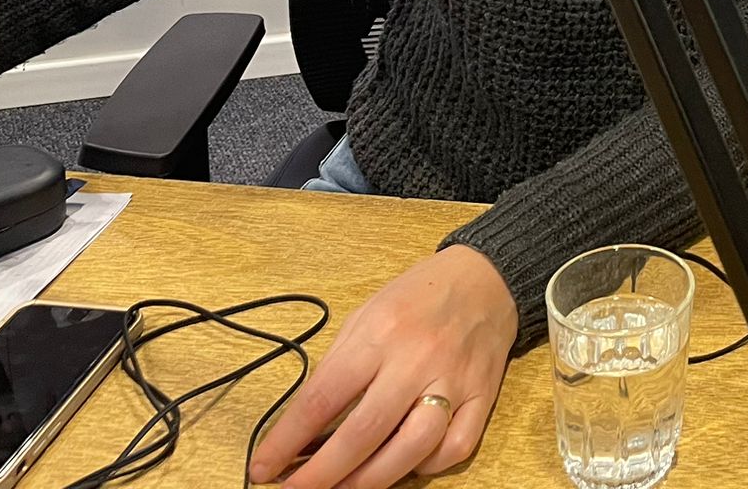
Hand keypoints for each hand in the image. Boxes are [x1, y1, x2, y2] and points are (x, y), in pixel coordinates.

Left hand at [249, 245, 518, 487]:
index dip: (286, 440)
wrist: (486, 278)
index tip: (261, 469)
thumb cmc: (417, 296)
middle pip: (364, 432)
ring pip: (412, 448)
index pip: (323, 398)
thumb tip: (304, 426)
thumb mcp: (365, 315)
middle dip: (322, 475)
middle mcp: (417, 358)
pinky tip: (406, 466)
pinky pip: (456, 447)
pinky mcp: (483, 395)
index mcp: (380, 333)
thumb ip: (338, 366)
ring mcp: (454, 379)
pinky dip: (428, 467)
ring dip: (370, 480)